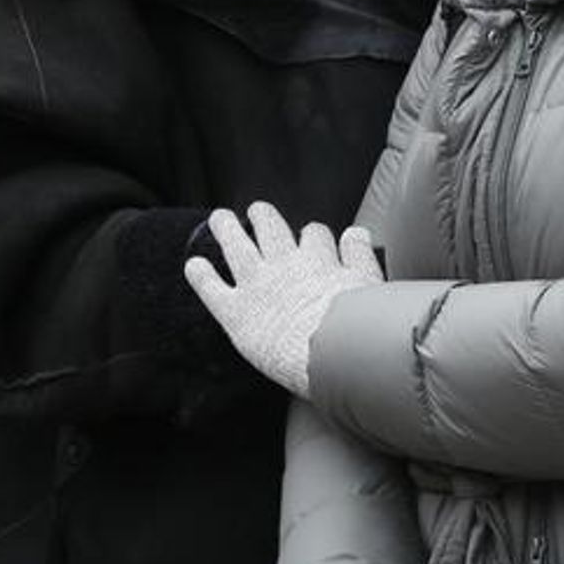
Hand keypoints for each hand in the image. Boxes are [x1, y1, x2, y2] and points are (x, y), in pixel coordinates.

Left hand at [184, 201, 381, 396]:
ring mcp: (257, 285)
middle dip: (263, 217)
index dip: (311, 235)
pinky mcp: (235, 311)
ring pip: (236, 247)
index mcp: (318, 259)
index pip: (314, 234)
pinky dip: (201, 275)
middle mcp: (284, 265)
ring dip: (226, 230)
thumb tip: (357, 233)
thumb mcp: (369, 284)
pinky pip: (212, 287)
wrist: (327, 353)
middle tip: (257, 210)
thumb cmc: (355, 327)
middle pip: (270, 229)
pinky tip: (194, 266)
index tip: (311, 237)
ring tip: (219, 218)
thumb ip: (360, 256)